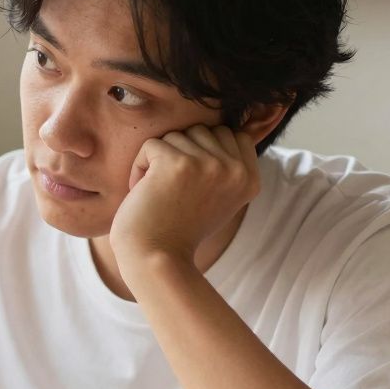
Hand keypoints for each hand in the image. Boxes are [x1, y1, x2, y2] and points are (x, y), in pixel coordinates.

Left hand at [109, 124, 258, 272]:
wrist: (156, 259)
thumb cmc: (179, 230)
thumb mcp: (219, 198)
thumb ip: (226, 167)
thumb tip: (222, 128)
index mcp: (250, 179)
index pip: (232, 134)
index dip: (204, 151)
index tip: (191, 185)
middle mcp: (235, 170)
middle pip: (203, 130)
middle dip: (181, 154)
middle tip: (172, 190)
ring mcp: (208, 165)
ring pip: (177, 135)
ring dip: (159, 161)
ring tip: (159, 193)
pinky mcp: (177, 164)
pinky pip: (152, 145)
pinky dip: (139, 167)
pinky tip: (143, 193)